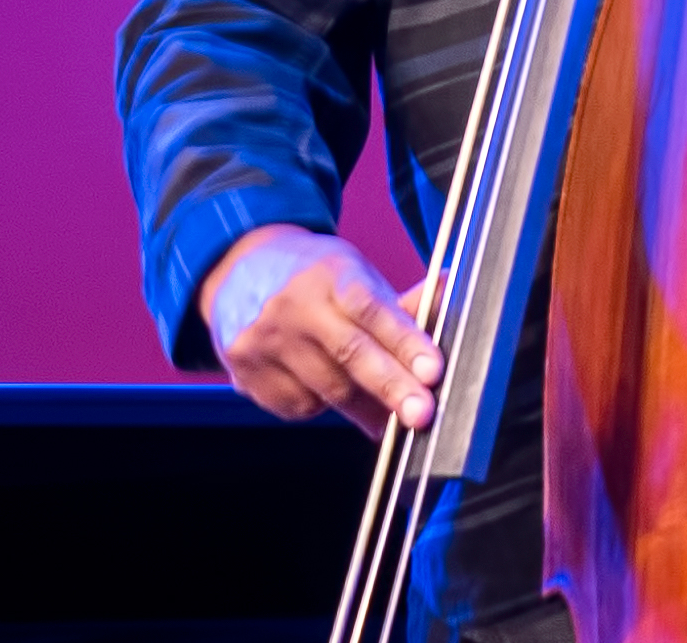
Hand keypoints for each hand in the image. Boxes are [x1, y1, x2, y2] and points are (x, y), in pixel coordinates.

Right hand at [198, 223, 442, 436]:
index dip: (404, 341)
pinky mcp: (247, 374)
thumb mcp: (353, 272)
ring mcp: (264, 341)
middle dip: (392, 388)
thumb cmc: (312, 276)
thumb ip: (399, 302)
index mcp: (329, 273)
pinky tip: (324, 386)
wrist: (237, 271)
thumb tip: (450, 299)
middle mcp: (293, 305)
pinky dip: (322, 406)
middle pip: (350, 355)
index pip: (372, 308)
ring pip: (326, 391)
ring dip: (366, 409)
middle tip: (423, 414)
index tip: (433, 370)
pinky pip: (299, 407)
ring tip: (388, 414)